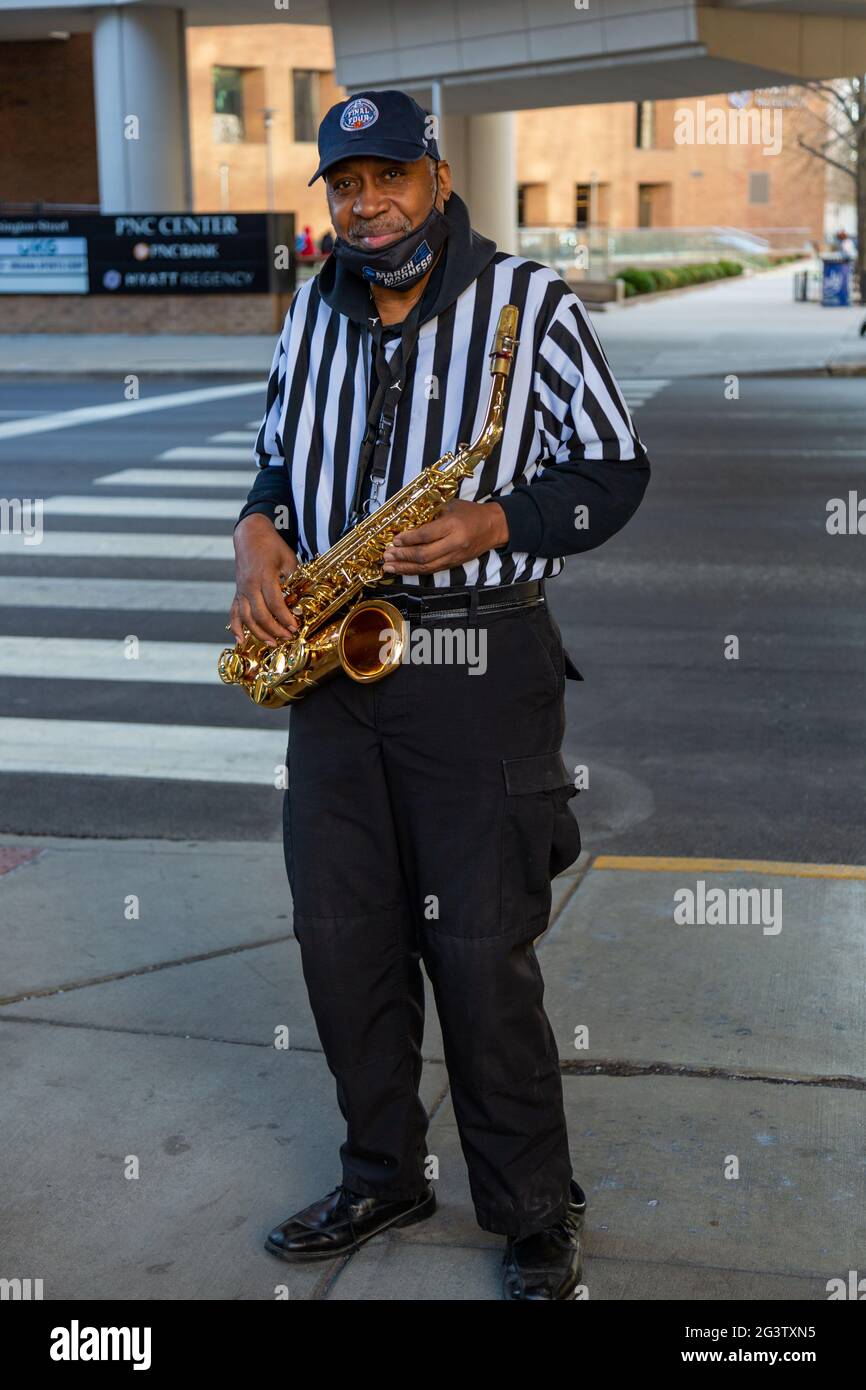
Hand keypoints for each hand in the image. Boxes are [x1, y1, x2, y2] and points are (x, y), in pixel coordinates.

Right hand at [229, 513, 299, 645]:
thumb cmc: (272, 546)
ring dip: (258, 633)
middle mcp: (250, 585)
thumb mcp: (289, 559)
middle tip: (287, 637)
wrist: (250, 535)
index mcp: (264, 576)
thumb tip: (301, 600)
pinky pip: (233, 612)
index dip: (285, 618)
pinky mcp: (237, 592)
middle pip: (260, 614)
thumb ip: (295, 579)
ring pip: (246, 617)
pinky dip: (235, 627)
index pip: (275, 603)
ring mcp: (241, 590)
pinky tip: (240, 640)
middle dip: (274, 629)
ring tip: (271, 643)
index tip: (295, 627)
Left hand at [382, 500, 508, 574]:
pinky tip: (403, 569)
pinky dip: (416, 571)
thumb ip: (431, 515)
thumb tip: (407, 524)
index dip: (408, 539)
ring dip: (406, 568)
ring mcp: (454, 556)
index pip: (426, 535)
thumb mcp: (451, 506)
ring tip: (389, 567)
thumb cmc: (471, 513)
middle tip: (387, 555)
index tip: (395, 540)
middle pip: (424, 555)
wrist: (494, 527)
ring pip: (427, 567)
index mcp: (453, 526)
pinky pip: (432, 570)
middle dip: (403, 557)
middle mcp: (454, 543)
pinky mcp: (454, 564)